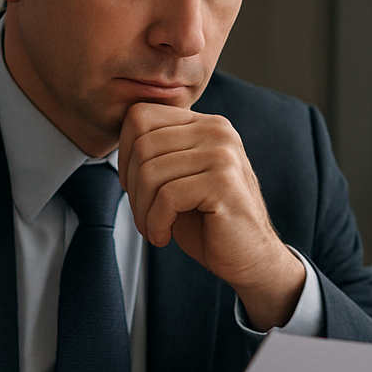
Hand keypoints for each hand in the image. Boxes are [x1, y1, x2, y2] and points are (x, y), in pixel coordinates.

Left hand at [119, 103, 305, 329]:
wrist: (250, 257)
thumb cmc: (209, 221)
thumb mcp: (179, 178)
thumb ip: (158, 153)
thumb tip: (120, 143)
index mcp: (204, 124)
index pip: (141, 115)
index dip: (124, 153)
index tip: (131, 186)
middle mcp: (217, 131)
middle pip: (142, 145)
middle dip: (132, 188)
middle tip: (143, 216)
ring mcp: (223, 154)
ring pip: (151, 172)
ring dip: (142, 210)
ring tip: (153, 228)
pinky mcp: (223, 182)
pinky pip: (167, 196)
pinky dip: (156, 222)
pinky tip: (163, 236)